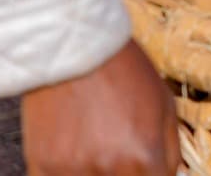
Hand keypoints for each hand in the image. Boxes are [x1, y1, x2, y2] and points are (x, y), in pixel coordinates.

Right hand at [21, 41, 178, 175]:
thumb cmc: (126, 71)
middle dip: (126, 174)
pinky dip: (66, 173)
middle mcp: (108, 168)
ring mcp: (71, 169)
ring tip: (96, 149)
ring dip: (95, 175)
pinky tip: (73, 158)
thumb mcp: (165, 106)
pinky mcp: (40, 164)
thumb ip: (170, 152)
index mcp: (144, 155)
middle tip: (119, 152)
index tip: (146, 168)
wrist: (75, 47)